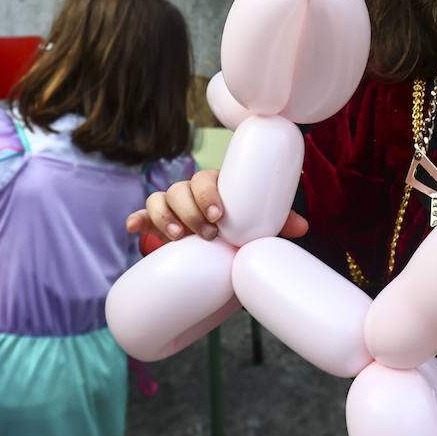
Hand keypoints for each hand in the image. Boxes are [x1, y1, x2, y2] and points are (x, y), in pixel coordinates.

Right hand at [125, 168, 308, 241]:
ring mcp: (170, 208)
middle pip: (180, 189)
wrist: (219, 254)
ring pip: (159, 199)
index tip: (219, 216)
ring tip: (178, 238)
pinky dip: (137, 219)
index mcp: (214, 187)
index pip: (206, 180)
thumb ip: (278, 224)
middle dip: (191, 211)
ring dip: (165, 216)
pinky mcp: (155, 224)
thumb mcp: (257, 229)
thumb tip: (302, 226)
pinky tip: (134, 226)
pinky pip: (142, 216)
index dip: (209, 195)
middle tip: (207, 234)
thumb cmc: (239, 232)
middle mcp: (189, 193)